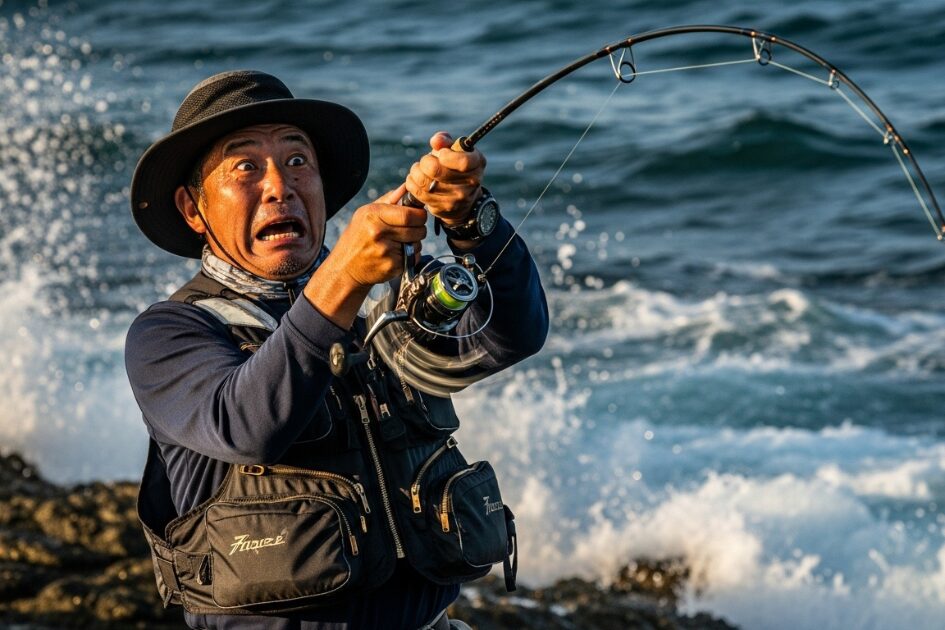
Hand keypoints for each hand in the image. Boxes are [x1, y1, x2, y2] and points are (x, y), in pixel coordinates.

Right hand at [306, 185, 426, 327]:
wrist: (345, 267)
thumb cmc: (357, 237)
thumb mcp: (366, 214)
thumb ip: (389, 200)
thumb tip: (407, 186)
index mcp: (373, 216)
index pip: (409, 214)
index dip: (420, 214)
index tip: (419, 215)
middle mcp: (379, 233)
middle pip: (418, 229)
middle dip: (420, 228)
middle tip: (411, 229)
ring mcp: (386, 251)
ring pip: (417, 244)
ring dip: (414, 243)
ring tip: (399, 242)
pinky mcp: (392, 266)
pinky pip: (413, 258)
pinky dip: (410, 256)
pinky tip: (396, 254)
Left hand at [405, 132, 485, 226]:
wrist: (461, 199)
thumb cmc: (455, 167)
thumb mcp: (455, 151)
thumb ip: (445, 141)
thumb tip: (436, 141)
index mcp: (477, 164)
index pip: (463, 162)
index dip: (446, 156)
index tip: (440, 154)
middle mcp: (470, 183)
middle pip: (436, 170)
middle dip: (425, 162)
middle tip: (426, 161)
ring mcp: (456, 199)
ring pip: (424, 182)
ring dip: (416, 172)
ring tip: (419, 170)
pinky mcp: (443, 208)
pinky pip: (418, 193)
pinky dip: (412, 183)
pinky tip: (416, 180)